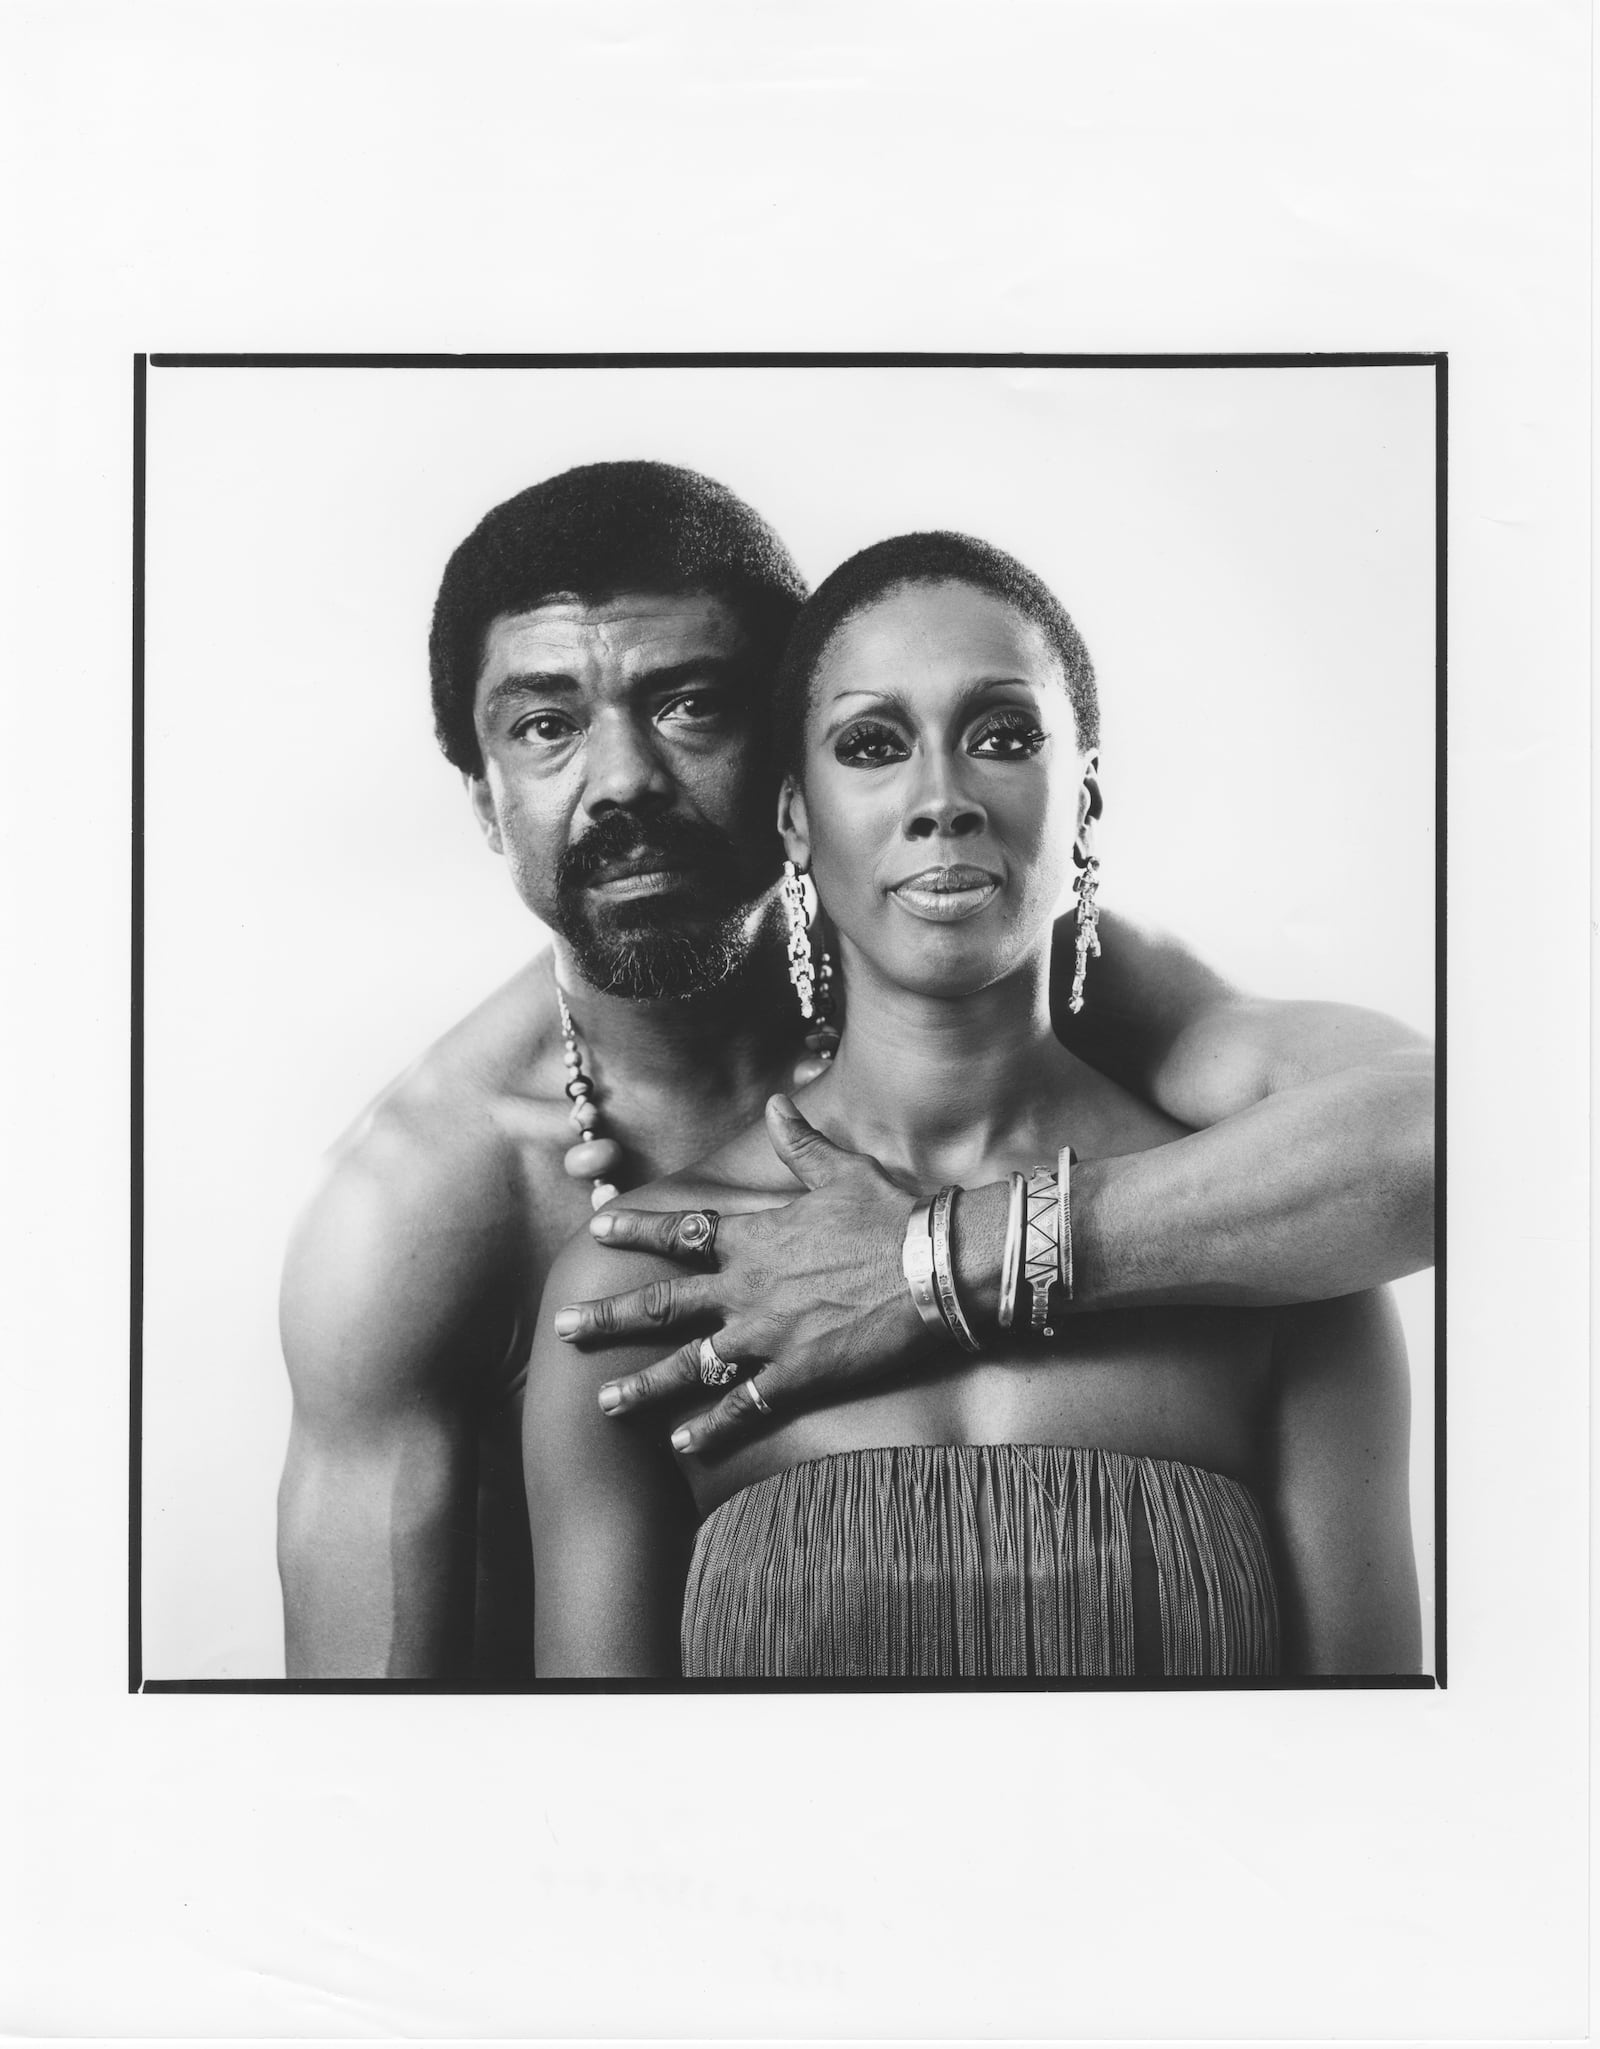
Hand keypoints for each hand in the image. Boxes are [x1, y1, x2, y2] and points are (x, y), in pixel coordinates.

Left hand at [552, 1095, 937, 1454]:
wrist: (934, 1266)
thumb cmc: (892, 1214)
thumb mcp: (840, 1170)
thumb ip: (799, 1142)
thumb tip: (779, 1101)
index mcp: (753, 1237)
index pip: (680, 1231)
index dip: (636, 1228)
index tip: (597, 1228)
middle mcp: (747, 1288)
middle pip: (663, 1305)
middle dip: (609, 1318)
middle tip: (563, 1329)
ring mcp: (767, 1336)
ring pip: (688, 1366)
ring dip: (642, 1387)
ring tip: (603, 1405)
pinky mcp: (797, 1375)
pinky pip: (743, 1407)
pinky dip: (711, 1427)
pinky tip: (681, 1444)